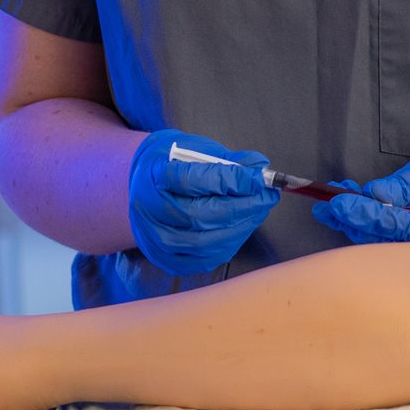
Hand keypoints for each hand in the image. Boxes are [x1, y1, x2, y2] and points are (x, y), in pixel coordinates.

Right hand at [128, 128, 279, 274]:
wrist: (141, 187)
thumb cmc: (172, 164)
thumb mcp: (195, 149)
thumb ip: (226, 159)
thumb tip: (259, 168)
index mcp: (153, 176)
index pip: (194, 180)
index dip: (232, 180)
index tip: (259, 178)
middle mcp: (149, 210)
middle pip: (200, 215)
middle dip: (242, 207)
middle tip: (267, 197)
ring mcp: (154, 237)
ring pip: (203, 242)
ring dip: (239, 228)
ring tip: (258, 212)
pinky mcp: (164, 258)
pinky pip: (202, 259)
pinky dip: (228, 245)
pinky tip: (241, 229)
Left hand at [313, 119, 409, 242]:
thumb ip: (405, 185)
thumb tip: (372, 197)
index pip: (401, 227)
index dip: (367, 215)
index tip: (340, 203)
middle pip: (388, 239)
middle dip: (355, 221)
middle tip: (325, 206)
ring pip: (385, 237)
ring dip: (356, 220)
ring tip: (328, 203)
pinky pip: (391, 229)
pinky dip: (368, 215)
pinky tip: (348, 200)